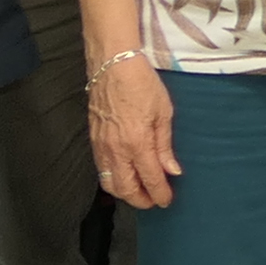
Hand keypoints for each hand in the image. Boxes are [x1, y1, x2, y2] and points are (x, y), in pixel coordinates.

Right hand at [86, 54, 180, 211]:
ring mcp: (102, 146)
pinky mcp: (93, 139)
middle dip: (140, 200)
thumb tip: (172, 170)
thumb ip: (165, 145)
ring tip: (139, 191)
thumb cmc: (141, 83)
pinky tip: (124, 174)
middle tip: (154, 200)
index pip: (150, 179)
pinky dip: (112, 179)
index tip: (167, 200)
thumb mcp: (163, 112)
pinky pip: (101, 169)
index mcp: (138, 143)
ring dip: (125, 192)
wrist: (113, 64)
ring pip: (109, 183)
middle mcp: (117, 149)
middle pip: (126, 189)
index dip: (160, 194)